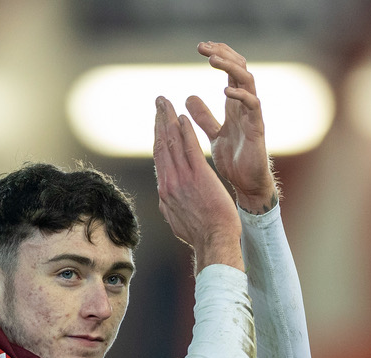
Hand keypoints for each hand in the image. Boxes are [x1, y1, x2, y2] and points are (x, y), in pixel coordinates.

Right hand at [153, 95, 242, 272]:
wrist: (213, 241)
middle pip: (160, 145)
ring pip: (171, 143)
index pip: (159, 158)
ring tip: (166, 102)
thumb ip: (171, 204)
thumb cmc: (201, 234)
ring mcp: (181, 179)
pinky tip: (183, 117)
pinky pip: (189, 149)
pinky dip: (185, 132)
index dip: (157, 136)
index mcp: (165, 192)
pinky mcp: (198, 176)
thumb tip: (165, 199)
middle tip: (158, 101)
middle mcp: (168, 183)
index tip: (157, 121)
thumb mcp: (177, 220)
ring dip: (168, 119)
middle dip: (158, 121)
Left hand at [185, 41, 277, 213]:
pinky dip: (241, 96)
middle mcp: (245, 106)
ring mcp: (253, 116)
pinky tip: (226, 91)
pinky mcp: (258, 130)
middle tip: (204, 46)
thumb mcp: (214, 134)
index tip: (202, 46)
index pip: (229, 72)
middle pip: (239, 70)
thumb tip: (188, 98)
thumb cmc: (234, 159)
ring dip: (231, 68)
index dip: (219, 56)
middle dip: (224, 54)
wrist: (247, 184)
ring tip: (214, 60)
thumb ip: (204, 117)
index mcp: (235, 105)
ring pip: (248, 81)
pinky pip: (253, 106)